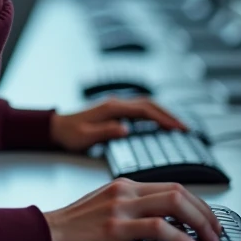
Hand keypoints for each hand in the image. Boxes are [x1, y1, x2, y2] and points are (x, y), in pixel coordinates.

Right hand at [43, 178, 221, 240]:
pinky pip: (157, 227)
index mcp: (124, 185)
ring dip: (198, 222)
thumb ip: (132, 209)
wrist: (45, 235)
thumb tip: (163, 223)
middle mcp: (125, 190)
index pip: (172, 186)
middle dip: (204, 212)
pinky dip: (180, 237)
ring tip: (209, 239)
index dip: (197, 203)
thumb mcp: (106, 208)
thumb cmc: (73, 228)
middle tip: (215, 231)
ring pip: (173, 203)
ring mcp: (120, 207)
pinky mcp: (115, 227)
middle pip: (178, 191)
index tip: (208, 220)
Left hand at [49, 97, 188, 151]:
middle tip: (185, 128)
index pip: (144, 110)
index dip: (163, 118)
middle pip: (149, 104)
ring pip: (146, 106)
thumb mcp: (84, 137)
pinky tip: (159, 124)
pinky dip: (153, 115)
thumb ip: (105, 132)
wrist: (55, 127)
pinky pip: (139, 110)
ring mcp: (116, 106)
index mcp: (112, 108)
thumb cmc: (68, 134)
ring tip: (177, 126)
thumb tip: (125, 129)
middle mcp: (116, 103)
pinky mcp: (114, 111)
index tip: (178, 128)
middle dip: (169, 115)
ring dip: (162, 114)